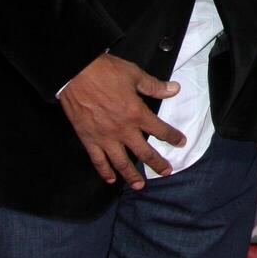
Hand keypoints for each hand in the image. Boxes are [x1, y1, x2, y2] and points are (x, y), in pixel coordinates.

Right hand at [58, 54, 183, 188]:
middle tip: (166, 171)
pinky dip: (104, 171)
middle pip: (144, 152)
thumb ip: (155, 86)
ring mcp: (105, 138)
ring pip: (121, 162)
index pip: (160, 130)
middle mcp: (123, 130)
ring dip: (132, 176)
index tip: (181, 142)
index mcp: (136, 113)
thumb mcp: (134, 75)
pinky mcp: (88, 139)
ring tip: (139, 185)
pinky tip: (110, 179)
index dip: (172, 137)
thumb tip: (174, 89)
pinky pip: (98, 160)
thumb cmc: (105, 72)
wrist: (75, 74)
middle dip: (157, 163)